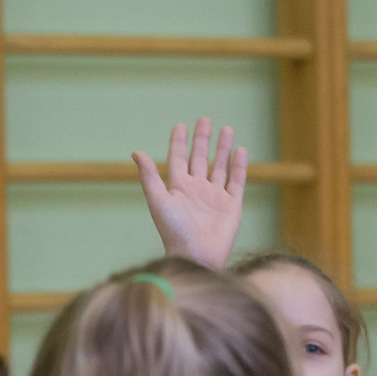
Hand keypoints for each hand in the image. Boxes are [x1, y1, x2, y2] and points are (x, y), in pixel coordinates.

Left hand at [133, 118, 246, 270]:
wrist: (195, 256)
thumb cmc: (173, 231)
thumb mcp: (158, 200)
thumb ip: (148, 176)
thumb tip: (136, 152)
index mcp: (178, 188)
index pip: (178, 159)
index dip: (179, 143)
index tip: (181, 125)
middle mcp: (196, 190)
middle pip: (199, 159)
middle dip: (202, 140)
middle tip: (205, 119)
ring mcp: (215, 197)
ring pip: (220, 167)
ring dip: (223, 148)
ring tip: (227, 129)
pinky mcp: (232, 205)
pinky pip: (236, 181)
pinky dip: (239, 166)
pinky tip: (240, 150)